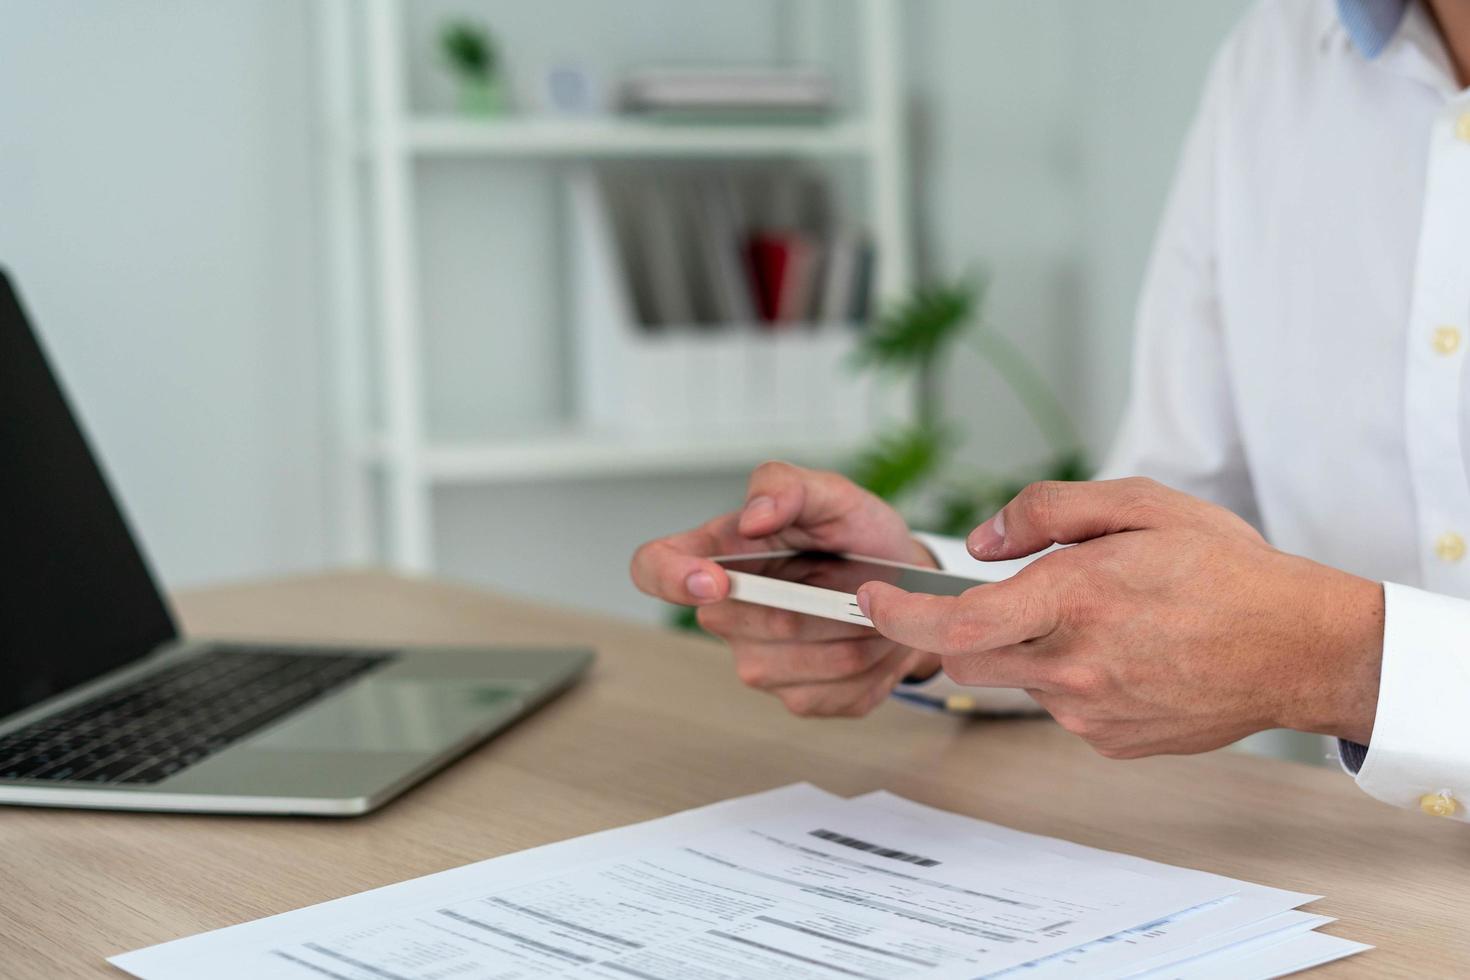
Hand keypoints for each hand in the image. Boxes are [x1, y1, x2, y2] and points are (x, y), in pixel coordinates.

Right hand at [630, 461, 940, 716]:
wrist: (909, 586)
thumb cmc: (857, 535)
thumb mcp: (833, 494)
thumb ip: (788, 486)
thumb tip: (754, 517)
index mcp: (718, 553)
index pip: (652, 567)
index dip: (671, 578)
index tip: (715, 580)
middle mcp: (726, 614)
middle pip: (740, 623)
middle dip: (811, 603)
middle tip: (858, 582)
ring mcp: (757, 661)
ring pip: (797, 662)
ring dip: (852, 635)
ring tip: (873, 608)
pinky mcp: (798, 697)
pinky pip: (832, 692)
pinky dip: (871, 666)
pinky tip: (877, 639)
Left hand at [856, 478, 1384, 756]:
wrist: (1300, 648)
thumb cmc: (1227, 570)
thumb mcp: (1140, 505)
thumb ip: (1048, 511)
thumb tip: (982, 541)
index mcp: (1074, 601)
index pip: (955, 625)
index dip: (897, 617)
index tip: (868, 600)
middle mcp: (1074, 666)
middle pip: (968, 659)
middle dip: (965, 627)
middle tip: (1014, 595)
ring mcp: (1091, 713)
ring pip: (1018, 679)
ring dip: (1031, 648)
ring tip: (1108, 618)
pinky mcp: (1110, 741)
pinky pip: (1060, 706)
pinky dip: (1071, 676)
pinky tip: (1127, 654)